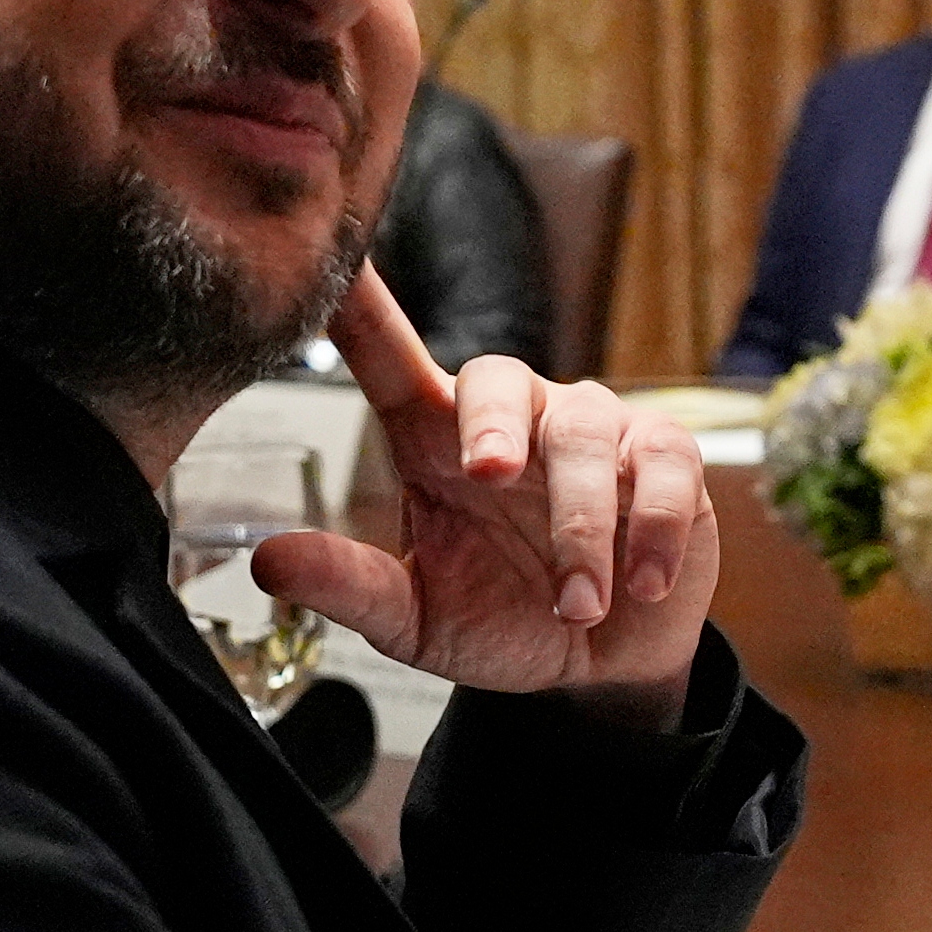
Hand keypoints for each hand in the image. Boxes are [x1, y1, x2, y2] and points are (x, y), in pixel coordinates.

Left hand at [248, 269, 715, 721]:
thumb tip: (266, 562)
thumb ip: (350, 587)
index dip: (361, 308)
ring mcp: (594, 429)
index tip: (335, 266)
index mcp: (435, 437)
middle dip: (493, 420)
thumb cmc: (502, 621)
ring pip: (585, 435)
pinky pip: (665, 466)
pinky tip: (639, 584)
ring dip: (582, 527)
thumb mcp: (415, 618)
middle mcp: (513, 416)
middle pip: (496, 375)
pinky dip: (654, 530)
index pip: (389, 356)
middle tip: (490, 474)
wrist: (600, 665)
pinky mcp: (665, 456)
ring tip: (577, 606)